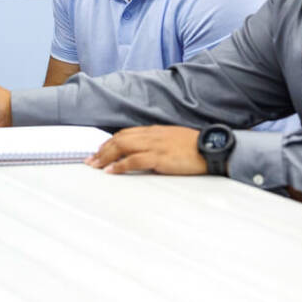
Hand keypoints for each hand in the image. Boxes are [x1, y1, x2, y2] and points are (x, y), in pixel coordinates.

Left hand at [86, 126, 205, 174]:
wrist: (210, 148)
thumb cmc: (194, 147)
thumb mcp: (172, 140)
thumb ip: (157, 143)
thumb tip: (144, 152)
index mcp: (154, 131)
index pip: (125, 134)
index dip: (109, 142)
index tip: (99, 151)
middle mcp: (151, 135)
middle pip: (119, 139)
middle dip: (102, 150)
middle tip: (90, 160)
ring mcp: (154, 145)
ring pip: (122, 147)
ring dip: (105, 157)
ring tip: (95, 165)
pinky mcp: (159, 157)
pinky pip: (134, 160)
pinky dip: (120, 165)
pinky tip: (111, 171)